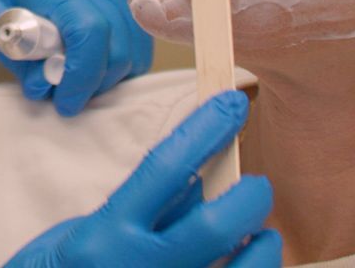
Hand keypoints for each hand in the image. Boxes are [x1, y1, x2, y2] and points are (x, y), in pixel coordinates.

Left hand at [0, 0, 151, 113]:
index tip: (63, 101)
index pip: (90, 35)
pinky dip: (123, 54)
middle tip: (65, 93)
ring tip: (78, 76)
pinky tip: (94, 58)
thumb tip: (44, 87)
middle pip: (120, 47)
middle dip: (96, 83)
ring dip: (113, 72)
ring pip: (136, 44)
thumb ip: (17, 55)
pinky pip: (137, 30)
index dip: (82, 78)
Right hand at [4, 91, 280, 266]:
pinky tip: (250, 263)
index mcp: (107, 233)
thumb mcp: (90, 232)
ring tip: (264, 235)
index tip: (231, 103)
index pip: (165, 168)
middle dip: (248, 199)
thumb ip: (142, 211)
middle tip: (258, 186)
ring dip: (262, 248)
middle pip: (213, 227)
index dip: (203, 130)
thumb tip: (196, 184)